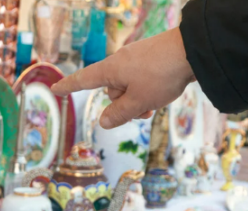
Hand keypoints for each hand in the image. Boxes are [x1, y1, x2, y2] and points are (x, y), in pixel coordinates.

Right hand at [51, 28, 194, 129]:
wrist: (192, 51)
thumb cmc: (161, 75)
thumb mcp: (138, 102)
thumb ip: (119, 114)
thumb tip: (103, 122)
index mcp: (111, 69)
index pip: (84, 80)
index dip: (69, 86)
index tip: (55, 89)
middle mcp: (120, 62)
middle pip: (112, 91)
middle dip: (124, 105)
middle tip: (143, 110)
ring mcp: (136, 60)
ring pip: (129, 88)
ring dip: (138, 101)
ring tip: (155, 103)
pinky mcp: (151, 60)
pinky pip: (141, 81)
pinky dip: (147, 92)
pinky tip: (161, 94)